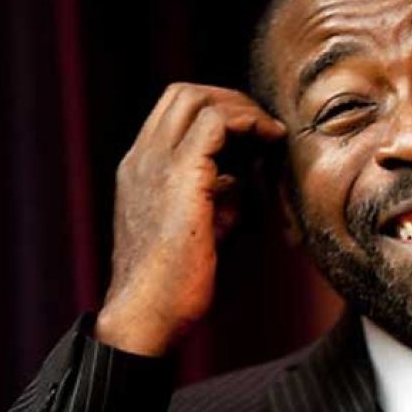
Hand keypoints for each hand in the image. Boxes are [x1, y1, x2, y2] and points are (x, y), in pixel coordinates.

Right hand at [96, 83, 285, 355]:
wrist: (145, 317)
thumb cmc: (173, 284)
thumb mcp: (197, 229)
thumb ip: (214, 198)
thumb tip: (241, 181)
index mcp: (140, 170)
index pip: (174, 113)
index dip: (218, 112)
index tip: (253, 135)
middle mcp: (142, 160)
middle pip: (183, 94)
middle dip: (233, 100)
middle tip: (266, 127)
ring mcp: (156, 165)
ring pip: (197, 98)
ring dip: (243, 109)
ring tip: (272, 133)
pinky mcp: (181, 180)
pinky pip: (215, 123)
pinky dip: (248, 122)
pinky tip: (271, 141)